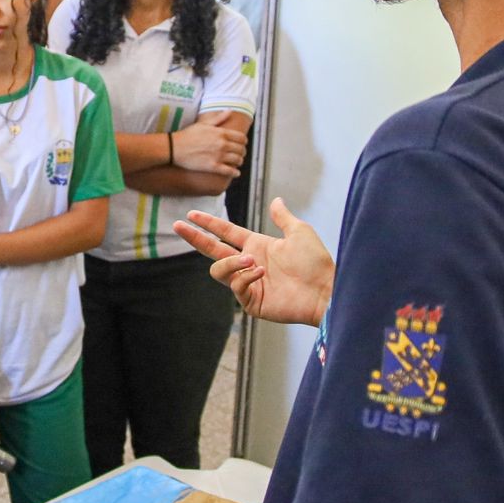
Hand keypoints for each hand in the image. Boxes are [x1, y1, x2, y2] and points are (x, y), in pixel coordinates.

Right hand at [170, 116, 246, 176]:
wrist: (174, 148)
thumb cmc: (188, 135)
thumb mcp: (204, 124)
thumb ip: (219, 118)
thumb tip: (230, 110)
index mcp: (221, 133)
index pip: (241, 138)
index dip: (244, 141)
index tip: (242, 144)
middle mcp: (222, 144)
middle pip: (241, 149)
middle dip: (242, 152)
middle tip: (240, 153)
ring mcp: (218, 156)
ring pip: (237, 160)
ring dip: (239, 161)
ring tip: (237, 162)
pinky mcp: (213, 167)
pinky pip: (229, 171)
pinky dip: (235, 172)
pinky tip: (236, 173)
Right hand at [175, 197, 334, 326]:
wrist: (325, 290)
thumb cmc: (316, 262)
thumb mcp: (299, 232)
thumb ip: (283, 217)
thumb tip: (276, 200)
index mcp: (257, 246)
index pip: (225, 233)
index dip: (208, 223)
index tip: (191, 214)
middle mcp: (249, 263)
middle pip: (212, 250)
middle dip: (194, 237)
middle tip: (178, 225)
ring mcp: (249, 284)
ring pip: (219, 270)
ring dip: (231, 262)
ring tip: (252, 260)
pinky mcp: (252, 302)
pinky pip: (236, 287)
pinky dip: (245, 277)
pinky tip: (260, 273)